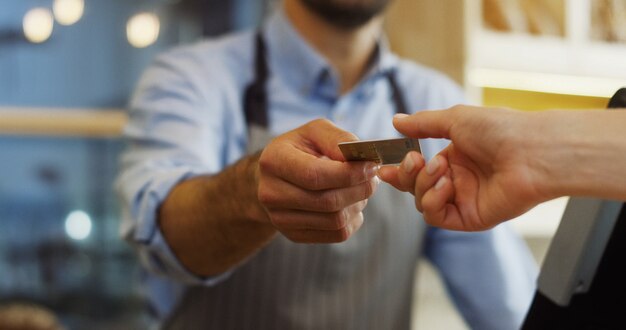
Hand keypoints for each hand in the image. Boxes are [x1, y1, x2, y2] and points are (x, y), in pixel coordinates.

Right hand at [257, 119, 378, 242]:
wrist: (274, 176)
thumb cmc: (299, 149)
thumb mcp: (315, 132)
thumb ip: (338, 139)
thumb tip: (362, 158)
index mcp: (273, 161)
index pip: (315, 175)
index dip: (349, 174)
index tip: (372, 167)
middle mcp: (271, 193)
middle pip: (327, 201)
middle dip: (360, 189)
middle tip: (373, 178)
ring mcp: (280, 218)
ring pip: (335, 220)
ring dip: (358, 204)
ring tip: (362, 189)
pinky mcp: (293, 234)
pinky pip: (336, 235)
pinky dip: (353, 220)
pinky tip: (352, 204)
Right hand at [378, 106, 547, 230]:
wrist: (530, 151)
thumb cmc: (499, 129)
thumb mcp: (455, 119)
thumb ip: (423, 123)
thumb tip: (396, 120)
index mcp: (454, 159)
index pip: (418, 170)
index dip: (399, 170)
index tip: (383, 166)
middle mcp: (457, 181)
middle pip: (415, 187)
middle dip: (408, 174)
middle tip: (416, 159)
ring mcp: (463, 200)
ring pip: (422, 202)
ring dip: (424, 184)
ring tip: (442, 169)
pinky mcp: (470, 218)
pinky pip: (437, 217)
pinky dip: (434, 201)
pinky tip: (447, 185)